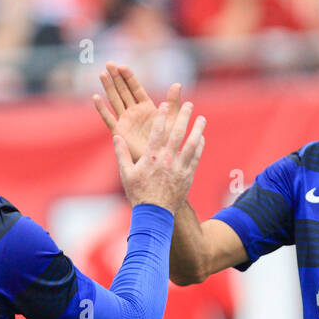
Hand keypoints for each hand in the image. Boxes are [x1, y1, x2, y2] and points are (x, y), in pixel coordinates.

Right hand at [93, 62, 182, 163]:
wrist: (159, 163)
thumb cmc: (168, 144)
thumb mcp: (172, 120)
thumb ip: (173, 103)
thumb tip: (177, 84)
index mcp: (146, 108)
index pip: (136, 89)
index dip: (129, 77)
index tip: (122, 66)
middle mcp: (134, 113)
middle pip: (123, 91)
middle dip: (116, 78)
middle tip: (109, 63)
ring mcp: (126, 122)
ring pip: (115, 101)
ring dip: (108, 88)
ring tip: (102, 74)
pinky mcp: (120, 132)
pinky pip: (109, 119)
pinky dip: (102, 109)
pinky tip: (96, 98)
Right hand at [111, 99, 205, 213]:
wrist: (154, 214)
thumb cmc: (138, 194)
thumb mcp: (126, 174)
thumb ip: (122, 154)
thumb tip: (117, 137)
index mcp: (150, 157)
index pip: (157, 131)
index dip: (162, 116)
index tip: (165, 104)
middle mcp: (166, 159)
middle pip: (178, 132)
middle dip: (183, 116)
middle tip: (189, 104)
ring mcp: (179, 167)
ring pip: (191, 143)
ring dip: (197, 129)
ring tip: (202, 118)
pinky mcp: (188, 175)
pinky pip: (196, 157)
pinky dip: (199, 146)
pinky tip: (201, 138)